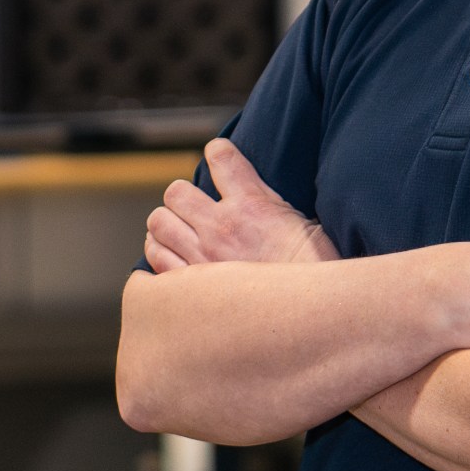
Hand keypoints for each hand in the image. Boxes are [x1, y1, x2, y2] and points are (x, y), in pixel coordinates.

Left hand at [143, 138, 339, 271]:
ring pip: (159, 222)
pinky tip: (174, 256)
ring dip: (167, 224)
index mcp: (252, 206)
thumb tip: (248, 185)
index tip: (220, 159)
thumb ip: (267, 200)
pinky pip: (156, 258)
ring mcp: (202, 258)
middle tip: (194, 209)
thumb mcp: (301, 222)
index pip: (220, 156)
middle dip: (183, 197)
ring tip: (179, 232)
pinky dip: (160, 253)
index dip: (218, 153)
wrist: (310, 317)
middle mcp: (221, 228)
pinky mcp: (191, 287)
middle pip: (176, 191)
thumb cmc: (313, 270)